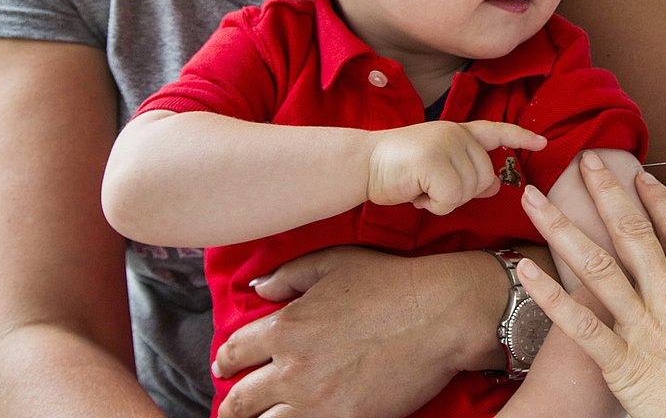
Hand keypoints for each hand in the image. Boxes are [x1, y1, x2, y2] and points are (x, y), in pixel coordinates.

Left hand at [213, 246, 504, 417]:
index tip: (225, 366)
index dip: (225, 361)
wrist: (440, 314)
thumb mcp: (335, 263)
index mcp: (285, 328)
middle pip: (240, 401)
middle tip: (234, 407)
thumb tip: (258, 288)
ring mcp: (317, 402)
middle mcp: (292, 369)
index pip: (233, 353)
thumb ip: (289, 275)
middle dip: (233, 404)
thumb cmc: (391, 282)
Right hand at [368, 120, 546, 214]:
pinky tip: (417, 194)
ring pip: (469, 191)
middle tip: (430, 186)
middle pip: (485, 178)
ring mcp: (447, 145)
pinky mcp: (436, 162)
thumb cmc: (398, 168)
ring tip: (420, 186)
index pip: (496, 131)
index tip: (542, 143)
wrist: (361, 163)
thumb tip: (495, 184)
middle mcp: (456, 134)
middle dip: (460, 192)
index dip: (521, 138)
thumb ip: (466, 169)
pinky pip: (451, 199)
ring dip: (444, 200)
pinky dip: (434, 206)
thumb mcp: (437, 165)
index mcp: (458, 131)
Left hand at [517, 155, 665, 417]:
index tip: (637, 174)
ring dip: (562, 228)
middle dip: (604, 192)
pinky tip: (526, 269)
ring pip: (597, 266)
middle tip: (583, 160)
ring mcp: (645, 328)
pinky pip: (579, 324)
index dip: (655, 198)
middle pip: (632, 233)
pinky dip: (550, 295)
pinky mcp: (622, 362)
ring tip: (534, 201)